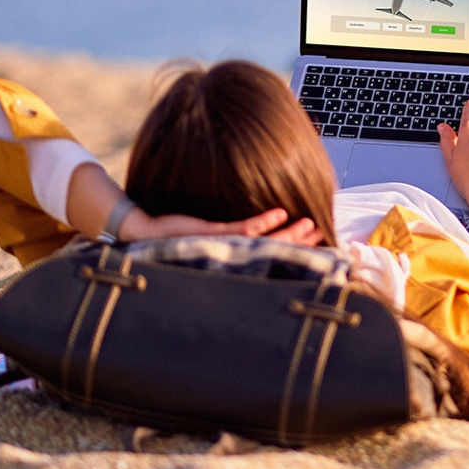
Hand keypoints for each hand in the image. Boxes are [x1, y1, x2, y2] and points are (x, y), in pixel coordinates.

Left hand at [119, 207, 322, 245]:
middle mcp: (232, 253)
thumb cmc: (174, 236)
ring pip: (266, 241)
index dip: (295, 247)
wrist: (146, 235)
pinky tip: (280, 214)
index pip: (271, 251)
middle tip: (323, 234)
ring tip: (311, 225)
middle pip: (275, 248)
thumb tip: (246, 222)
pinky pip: (243, 228)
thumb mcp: (205, 233)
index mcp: (233, 254)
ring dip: (290, 233)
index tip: (317, 241)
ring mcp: (225, 244)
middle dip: (301, 242)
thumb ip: (226, 231)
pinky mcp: (213, 234)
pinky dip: (263, 222)